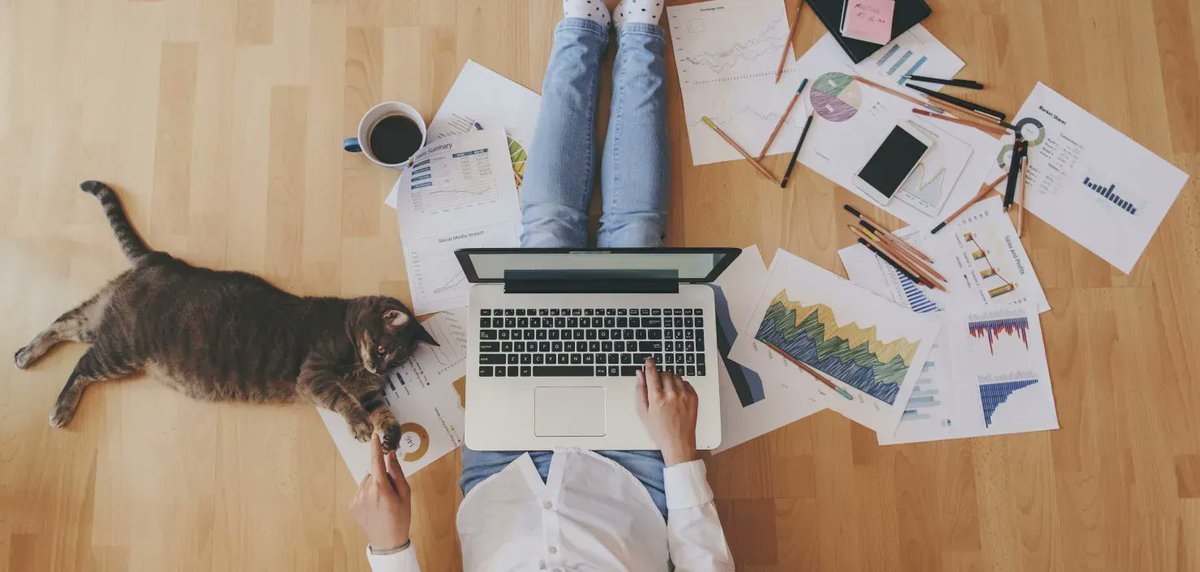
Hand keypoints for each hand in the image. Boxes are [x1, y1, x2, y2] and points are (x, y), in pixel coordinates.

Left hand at [349, 434, 412, 549]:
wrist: (388, 542)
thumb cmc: (401, 517)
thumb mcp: (405, 494)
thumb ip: (397, 473)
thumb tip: (390, 456)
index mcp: (380, 488)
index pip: (377, 462)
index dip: (376, 448)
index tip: (375, 436)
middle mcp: (365, 492)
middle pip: (374, 474)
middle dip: (382, 478)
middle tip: (391, 494)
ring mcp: (356, 499)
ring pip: (366, 483)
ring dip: (374, 487)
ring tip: (382, 503)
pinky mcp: (352, 506)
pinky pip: (361, 492)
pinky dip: (367, 496)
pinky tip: (374, 508)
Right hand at [635, 358, 699, 465]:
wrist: (679, 443)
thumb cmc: (660, 431)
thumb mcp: (644, 413)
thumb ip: (640, 391)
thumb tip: (639, 375)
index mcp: (657, 398)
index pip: (652, 373)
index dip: (649, 364)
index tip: (649, 360)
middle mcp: (671, 394)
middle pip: (665, 373)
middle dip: (660, 375)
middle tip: (658, 384)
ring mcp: (684, 395)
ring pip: (676, 376)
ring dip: (670, 379)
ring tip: (667, 391)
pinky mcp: (694, 397)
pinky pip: (686, 383)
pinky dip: (681, 385)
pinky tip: (677, 395)